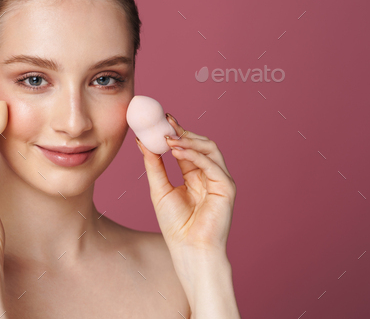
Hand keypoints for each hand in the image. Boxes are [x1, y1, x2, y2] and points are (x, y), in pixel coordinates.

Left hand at [135, 114, 235, 252]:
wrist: (189, 249)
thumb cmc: (176, 225)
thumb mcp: (159, 189)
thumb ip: (154, 165)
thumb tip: (143, 142)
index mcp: (194, 175)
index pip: (187, 147)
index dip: (176, 133)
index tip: (161, 120)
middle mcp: (209, 174)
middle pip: (201, 144)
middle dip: (183, 132)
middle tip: (165, 124)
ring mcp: (219, 180)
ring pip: (209, 149)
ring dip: (188, 140)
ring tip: (169, 139)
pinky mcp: (226, 187)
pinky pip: (212, 164)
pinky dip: (194, 155)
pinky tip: (177, 151)